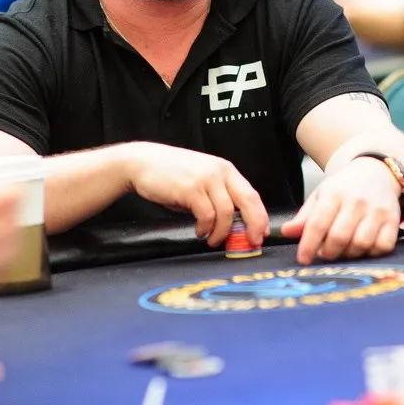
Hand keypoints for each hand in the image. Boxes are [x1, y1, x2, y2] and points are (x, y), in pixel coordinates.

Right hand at [124, 142, 268, 248]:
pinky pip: (207, 215)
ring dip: (222, 232)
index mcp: (225, 170)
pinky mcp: (191, 189)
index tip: (261, 233)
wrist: (142, 162)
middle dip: (253, 225)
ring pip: (227, 213)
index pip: (252, 194)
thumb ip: (217, 198)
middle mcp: (219, 172)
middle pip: (248, 201)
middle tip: (250, 242)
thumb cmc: (171, 175)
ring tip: (212, 239)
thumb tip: (233, 224)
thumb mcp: (201, 182)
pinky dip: (205, 228)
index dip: (260, 216)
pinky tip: (199, 231)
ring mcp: (205, 179)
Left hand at [281, 157, 400, 264]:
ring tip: (343, 250)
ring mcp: (377, 211)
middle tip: (325, 254)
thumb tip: (285, 232)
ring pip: (361, 244)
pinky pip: (383, 246)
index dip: (308, 245)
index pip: (317, 224)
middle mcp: (357, 201)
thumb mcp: (321, 195)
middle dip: (328, 252)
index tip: (303, 259)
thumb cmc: (345, 188)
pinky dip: (372, 252)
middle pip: (339, 237)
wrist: (376, 172)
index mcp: (334, 194)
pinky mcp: (393, 220)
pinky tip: (364, 247)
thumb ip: (305, 216)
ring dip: (349, 254)